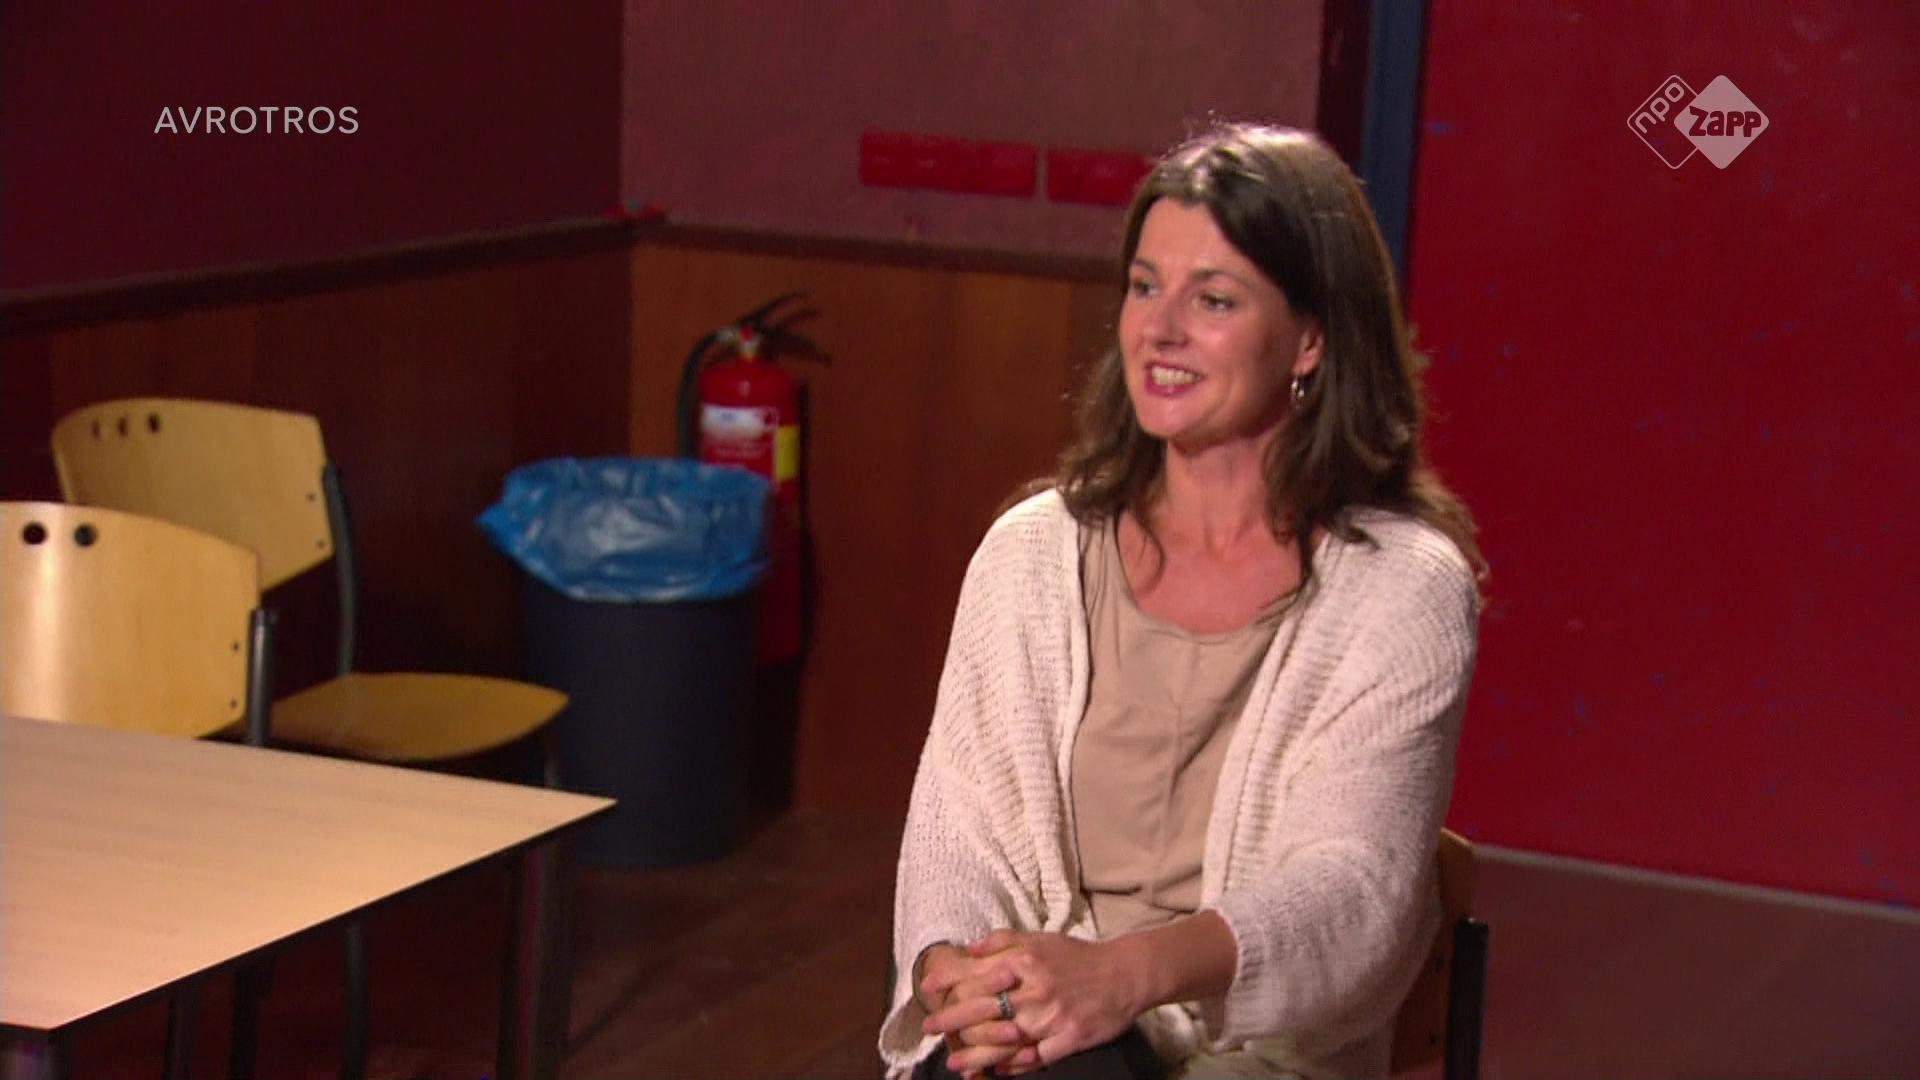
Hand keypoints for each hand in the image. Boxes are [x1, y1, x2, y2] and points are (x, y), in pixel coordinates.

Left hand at [928, 930, 1143, 1074]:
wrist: (1125, 974)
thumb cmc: (1078, 957)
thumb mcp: (1039, 940)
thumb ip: (1002, 942)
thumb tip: (968, 949)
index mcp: (1025, 962)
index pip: (976, 972)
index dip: (948, 980)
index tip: (926, 988)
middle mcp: (1034, 989)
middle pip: (983, 1010)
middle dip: (951, 1020)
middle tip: (929, 1029)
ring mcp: (1052, 1017)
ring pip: (1004, 1041)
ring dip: (975, 1055)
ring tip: (953, 1064)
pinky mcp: (1069, 1039)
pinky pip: (1034, 1058)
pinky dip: (1012, 1067)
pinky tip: (994, 1072)